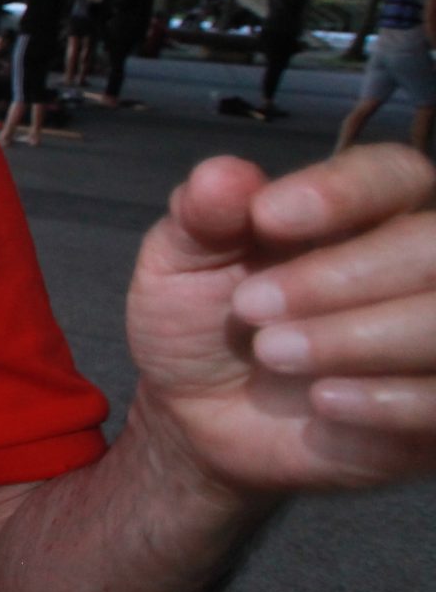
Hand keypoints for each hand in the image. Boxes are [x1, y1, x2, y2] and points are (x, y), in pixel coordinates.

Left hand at [127, 144, 435, 492]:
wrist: (198, 417)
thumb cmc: (202, 320)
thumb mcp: (180, 264)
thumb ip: (200, 217)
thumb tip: (219, 176)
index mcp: (366, 209)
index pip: (394, 174)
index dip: (343, 191)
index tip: (267, 216)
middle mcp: (419, 267)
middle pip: (433, 247)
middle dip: (345, 275)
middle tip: (251, 306)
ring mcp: (432, 336)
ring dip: (356, 339)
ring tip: (272, 352)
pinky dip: (385, 400)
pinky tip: (323, 402)